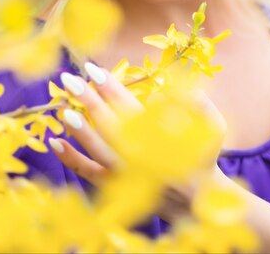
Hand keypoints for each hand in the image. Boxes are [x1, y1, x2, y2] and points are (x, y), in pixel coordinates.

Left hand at [49, 62, 228, 221]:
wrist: (198, 199)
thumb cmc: (204, 156)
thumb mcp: (214, 127)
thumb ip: (198, 104)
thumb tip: (167, 91)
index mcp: (161, 139)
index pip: (130, 107)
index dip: (110, 87)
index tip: (94, 69)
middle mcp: (140, 157)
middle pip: (108, 124)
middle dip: (88, 100)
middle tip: (70, 79)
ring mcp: (126, 174)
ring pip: (97, 149)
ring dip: (78, 128)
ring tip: (62, 107)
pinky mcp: (116, 186)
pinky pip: (89, 173)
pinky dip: (71, 159)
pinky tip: (55, 141)